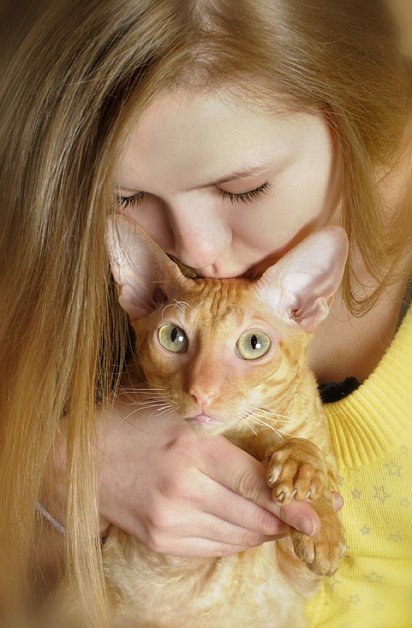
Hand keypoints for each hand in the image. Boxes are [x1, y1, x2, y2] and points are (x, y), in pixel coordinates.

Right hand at [93, 390, 342, 557]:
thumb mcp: (177, 412)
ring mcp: (171, 520)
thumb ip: (220, 426)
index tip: (320, 511)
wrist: (78, 459)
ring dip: (263, 531)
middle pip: (253, 516)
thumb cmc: (132, 424)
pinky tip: (243, 527)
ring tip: (278, 520)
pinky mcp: (161, 539)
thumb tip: (268, 450)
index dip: (292, 502)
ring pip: (237, 536)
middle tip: (307, 516)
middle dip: (285, 520)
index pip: (256, 483)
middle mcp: (184, 488)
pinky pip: (214, 547)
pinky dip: (236, 540)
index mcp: (193, 448)